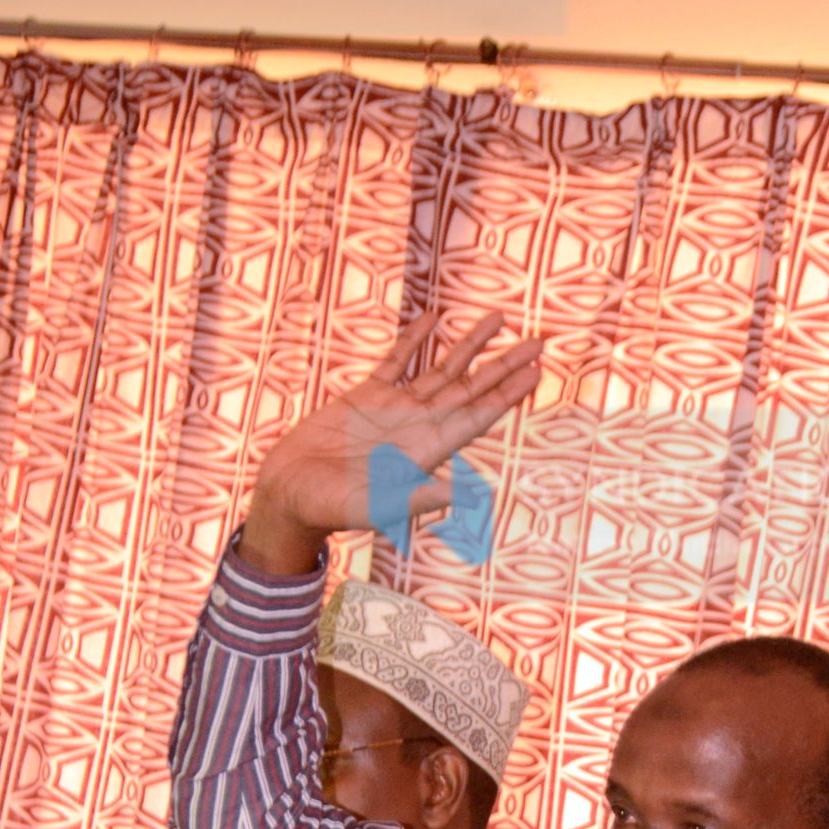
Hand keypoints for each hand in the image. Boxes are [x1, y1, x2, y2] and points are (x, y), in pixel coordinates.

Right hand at [239, 312, 543, 574]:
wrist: (289, 495)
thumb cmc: (332, 510)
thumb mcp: (379, 506)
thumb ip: (422, 498)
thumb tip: (470, 496)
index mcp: (427, 450)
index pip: (478, 415)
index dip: (508, 393)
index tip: (536, 371)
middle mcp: (418, 426)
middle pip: (472, 388)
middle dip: (504, 365)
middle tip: (539, 341)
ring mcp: (393, 409)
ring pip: (442, 369)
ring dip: (471, 345)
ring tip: (500, 319)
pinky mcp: (364, 397)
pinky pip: (397, 361)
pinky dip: (415, 340)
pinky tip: (433, 319)